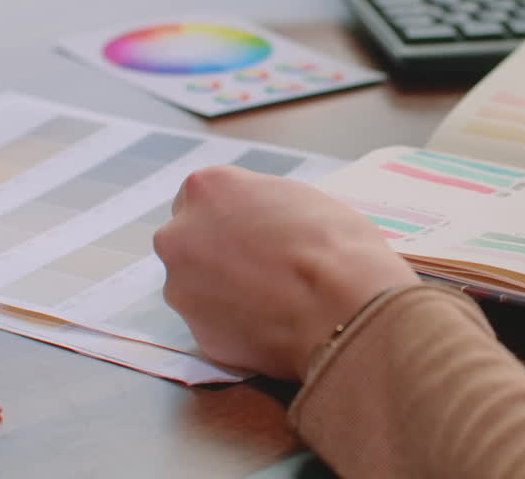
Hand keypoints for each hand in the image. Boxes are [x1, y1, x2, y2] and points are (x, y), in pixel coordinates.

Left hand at [153, 166, 418, 380]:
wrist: (345, 308)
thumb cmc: (336, 244)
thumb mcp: (297, 198)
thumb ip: (259, 206)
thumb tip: (258, 224)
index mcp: (206, 189)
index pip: (202, 197)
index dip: (232, 215)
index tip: (256, 230)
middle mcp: (179, 235)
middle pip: (191, 241)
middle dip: (218, 252)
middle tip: (264, 266)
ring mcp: (181, 289)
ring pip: (198, 286)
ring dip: (225, 291)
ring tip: (274, 300)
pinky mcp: (198, 334)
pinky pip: (215, 325)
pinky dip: (237, 325)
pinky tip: (273, 325)